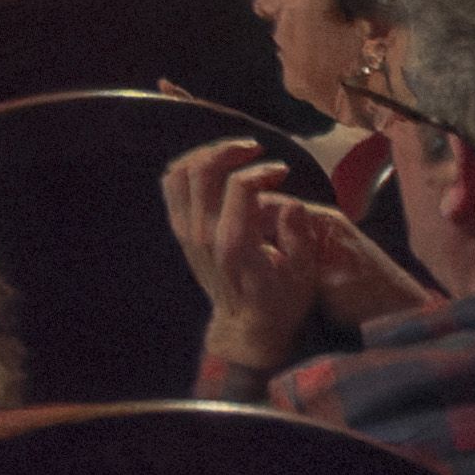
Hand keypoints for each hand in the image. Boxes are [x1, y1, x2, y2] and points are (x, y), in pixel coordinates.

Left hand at [164, 140, 333, 372]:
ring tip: (234, 152)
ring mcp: (186, 231)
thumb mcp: (303, 276)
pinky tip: (215, 167)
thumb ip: (299, 237)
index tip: (282, 170)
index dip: (262, 171)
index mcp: (235, 244)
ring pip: (180, 172)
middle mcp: (203, 234)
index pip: (239, 187)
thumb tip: (292, 202)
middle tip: (255, 148)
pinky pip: (171, 185)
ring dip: (206, 154)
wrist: (245, 326)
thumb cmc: (281, 302)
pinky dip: (188, 166)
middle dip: (229, 150)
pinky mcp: (179, 230)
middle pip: (202, 171)